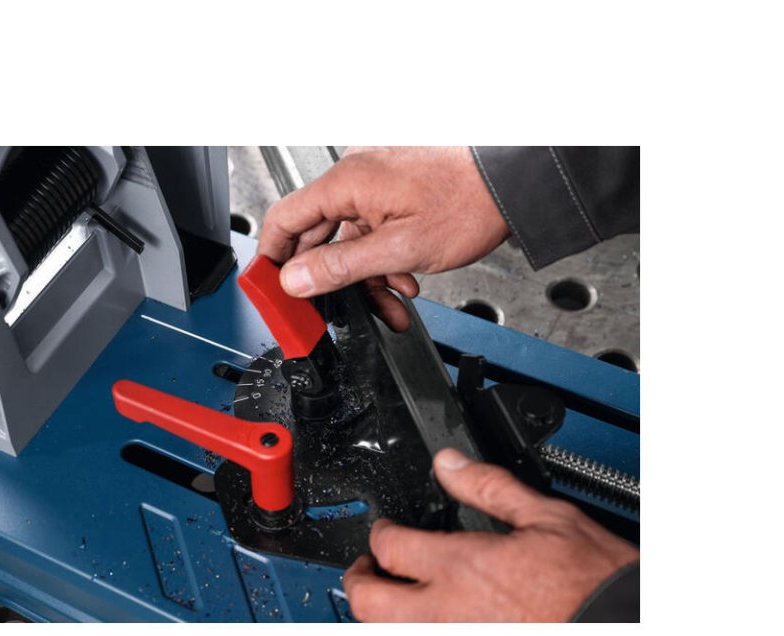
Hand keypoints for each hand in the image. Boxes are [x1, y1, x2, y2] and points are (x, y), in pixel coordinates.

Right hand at [257, 147, 509, 329]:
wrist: (512, 183)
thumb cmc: (468, 202)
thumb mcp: (399, 248)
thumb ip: (341, 266)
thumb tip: (296, 280)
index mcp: (347, 183)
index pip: (284, 219)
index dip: (272, 258)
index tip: (271, 287)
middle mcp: (355, 177)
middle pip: (316, 234)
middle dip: (327, 279)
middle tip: (328, 310)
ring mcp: (375, 185)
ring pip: (348, 239)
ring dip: (363, 276)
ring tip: (389, 303)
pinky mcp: (393, 193)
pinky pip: (372, 231)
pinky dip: (381, 260)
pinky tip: (403, 280)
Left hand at [342, 448, 638, 621]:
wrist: (624, 629)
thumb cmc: (593, 584)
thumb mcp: (546, 516)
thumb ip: (488, 488)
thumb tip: (449, 463)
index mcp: (463, 567)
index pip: (389, 546)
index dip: (379, 532)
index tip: (386, 531)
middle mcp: (448, 613)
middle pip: (367, 602)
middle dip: (358, 580)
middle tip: (368, 568)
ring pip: (388, 635)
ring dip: (383, 615)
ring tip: (395, 598)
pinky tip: (433, 624)